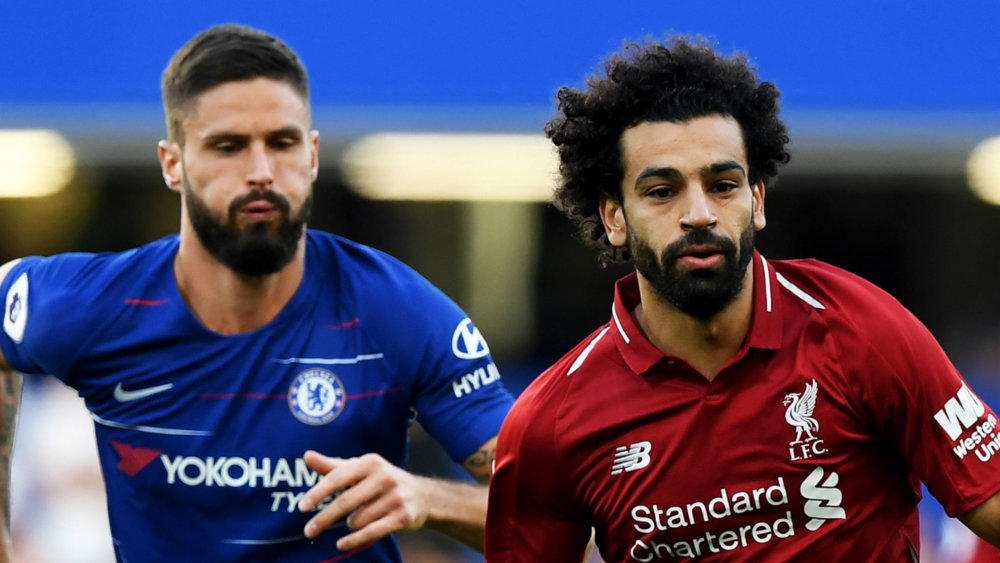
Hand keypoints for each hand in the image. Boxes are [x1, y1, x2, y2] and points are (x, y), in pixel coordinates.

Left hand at [297, 451, 428, 551]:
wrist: (422, 495)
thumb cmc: (380, 481)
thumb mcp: (359, 470)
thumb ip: (332, 465)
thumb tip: (306, 456)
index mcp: (370, 462)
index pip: (338, 478)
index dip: (319, 493)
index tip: (302, 507)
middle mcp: (385, 477)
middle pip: (345, 502)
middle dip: (324, 518)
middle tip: (308, 531)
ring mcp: (395, 498)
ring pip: (357, 520)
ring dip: (351, 523)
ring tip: (359, 517)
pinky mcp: (403, 517)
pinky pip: (371, 532)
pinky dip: (354, 540)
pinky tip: (341, 544)